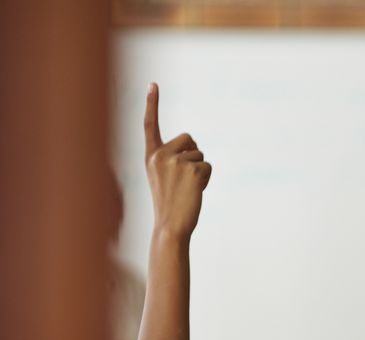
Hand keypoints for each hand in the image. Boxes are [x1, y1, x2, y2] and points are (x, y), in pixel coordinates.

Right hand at [144, 83, 211, 238]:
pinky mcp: (192, 170)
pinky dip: (207, 178)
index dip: (152, 103)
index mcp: (150, 155)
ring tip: (187, 188)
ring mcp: (176, 161)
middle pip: (189, 139)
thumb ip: (173, 159)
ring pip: (200, 154)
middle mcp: (160, 155)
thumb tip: (195, 147)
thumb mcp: (163, 177)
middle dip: (194, 154)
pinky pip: (208, 166)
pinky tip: (195, 191)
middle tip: (184, 178)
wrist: (170, 225)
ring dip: (200, 169)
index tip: (153, 83)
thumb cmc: (169, 204)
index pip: (150, 125)